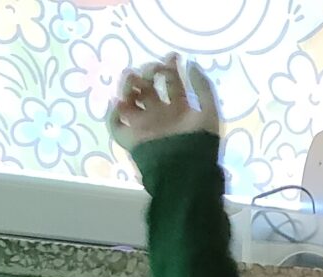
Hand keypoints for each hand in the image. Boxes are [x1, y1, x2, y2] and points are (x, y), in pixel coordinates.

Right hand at [107, 56, 221, 152]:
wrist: (185, 173)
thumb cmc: (199, 144)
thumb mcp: (209, 112)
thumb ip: (203, 88)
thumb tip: (191, 64)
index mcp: (179, 109)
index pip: (171, 82)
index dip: (170, 67)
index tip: (172, 57)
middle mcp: (160, 115)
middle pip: (147, 87)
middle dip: (147, 73)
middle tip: (152, 70)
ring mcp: (144, 126)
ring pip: (129, 99)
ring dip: (128, 86)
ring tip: (133, 80)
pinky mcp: (131, 139)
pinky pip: (114, 125)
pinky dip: (113, 114)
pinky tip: (121, 103)